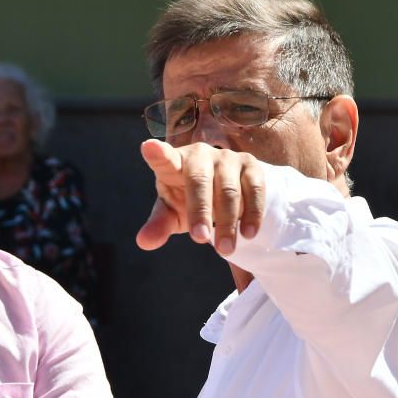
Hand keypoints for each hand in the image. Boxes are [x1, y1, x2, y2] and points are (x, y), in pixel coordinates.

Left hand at [136, 139, 265, 253]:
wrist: (223, 191)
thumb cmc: (189, 200)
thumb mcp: (172, 213)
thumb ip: (159, 225)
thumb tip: (143, 242)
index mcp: (174, 164)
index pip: (164, 158)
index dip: (158, 153)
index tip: (149, 148)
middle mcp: (200, 154)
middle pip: (199, 180)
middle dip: (200, 212)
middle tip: (201, 240)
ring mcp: (227, 158)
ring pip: (228, 190)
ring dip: (228, 222)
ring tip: (225, 249)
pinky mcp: (251, 165)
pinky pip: (254, 189)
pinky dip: (252, 214)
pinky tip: (248, 234)